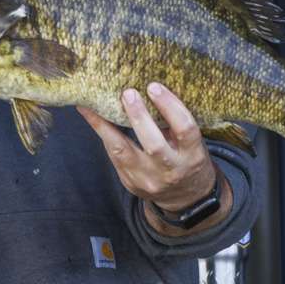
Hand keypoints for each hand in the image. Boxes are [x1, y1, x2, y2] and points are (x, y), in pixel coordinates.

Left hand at [77, 82, 226, 221]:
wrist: (186, 198)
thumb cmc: (187, 159)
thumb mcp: (192, 144)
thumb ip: (174, 123)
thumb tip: (148, 89)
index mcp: (193, 156)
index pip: (184, 129)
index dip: (169, 106)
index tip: (154, 86)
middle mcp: (171, 171)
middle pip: (154, 145)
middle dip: (139, 117)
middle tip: (128, 93)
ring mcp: (149, 180)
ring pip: (123, 152)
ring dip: (105, 126)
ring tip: (92, 104)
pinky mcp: (131, 183)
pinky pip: (113, 156)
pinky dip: (103, 134)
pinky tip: (91, 115)